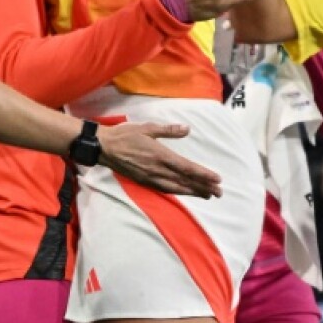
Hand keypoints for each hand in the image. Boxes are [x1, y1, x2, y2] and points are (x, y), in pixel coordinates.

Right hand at [97, 122, 221, 197]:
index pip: (187, 168)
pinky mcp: (144, 181)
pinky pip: (165, 189)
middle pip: (184, 181)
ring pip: (176, 188)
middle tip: (218, 193)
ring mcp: (150, 178)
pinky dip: (178, 192)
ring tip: (207, 195)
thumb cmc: (125, 135)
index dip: (203, 175)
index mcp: (160, 155)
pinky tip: (185, 192)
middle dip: (203, 187)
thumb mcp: (147, 127)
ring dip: (193, 192)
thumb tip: (187, 129)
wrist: (104, 148)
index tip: (217, 179)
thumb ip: (168, 130)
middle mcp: (157, 169)